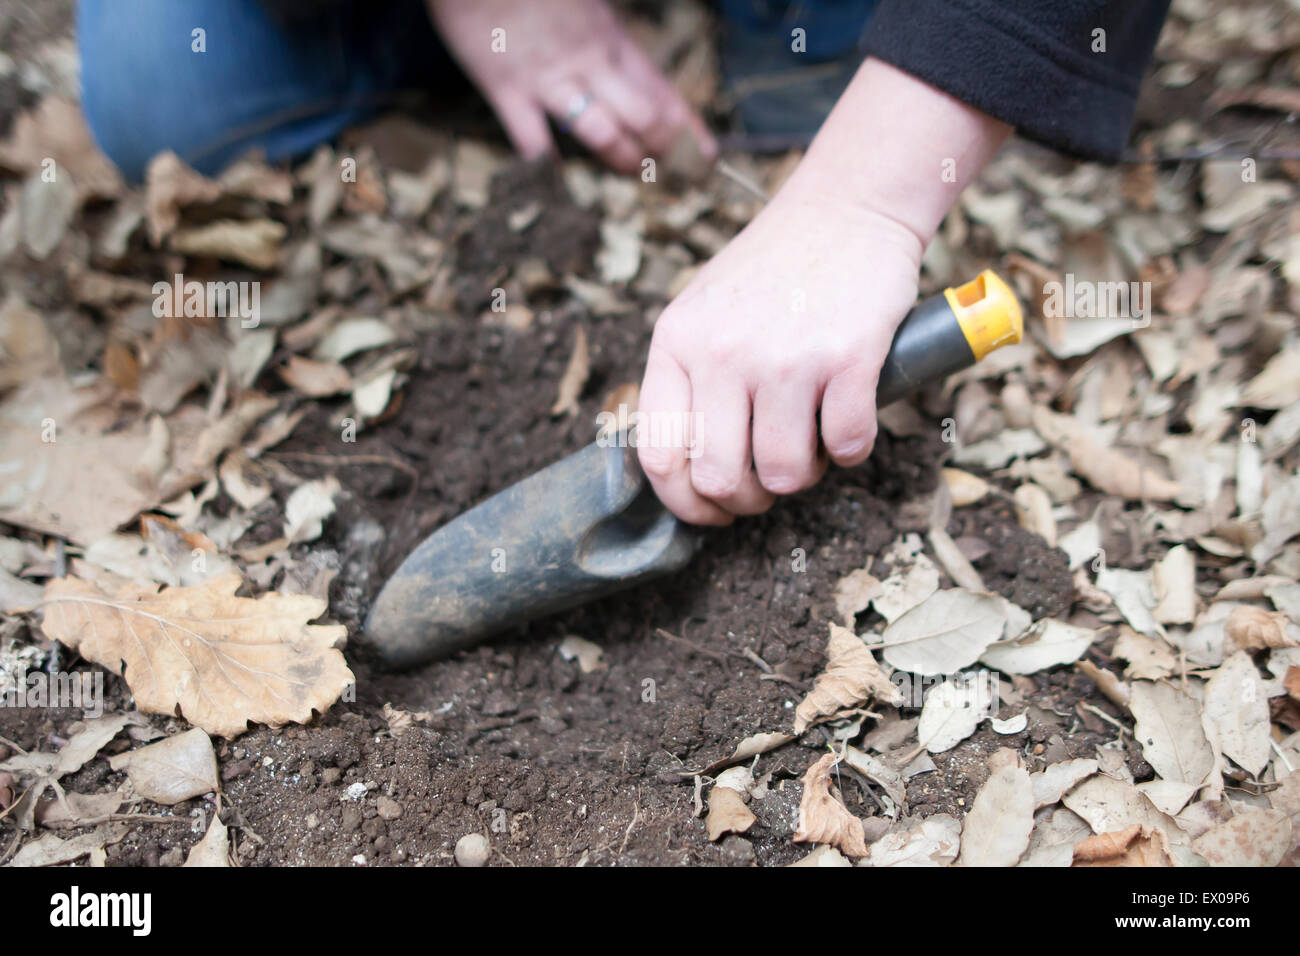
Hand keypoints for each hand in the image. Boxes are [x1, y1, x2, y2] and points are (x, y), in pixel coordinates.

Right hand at [426, 0, 714, 172]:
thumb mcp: (587, 6)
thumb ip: (607, 40)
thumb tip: (628, 76)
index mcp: (611, 40)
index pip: (660, 90)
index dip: (687, 127)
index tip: (705, 156)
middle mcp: (589, 63)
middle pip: (643, 117)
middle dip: (662, 148)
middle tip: (666, 171)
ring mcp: (550, 80)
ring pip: (602, 132)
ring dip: (621, 158)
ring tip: (630, 171)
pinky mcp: (507, 90)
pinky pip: (532, 139)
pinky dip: (545, 166)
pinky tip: (555, 183)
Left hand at [636, 181, 923, 524]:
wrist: (846, 207)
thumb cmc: (773, 271)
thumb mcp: (703, 312)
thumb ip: (686, 379)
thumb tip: (686, 472)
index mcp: (676, 343)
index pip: (658, 455)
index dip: (685, 504)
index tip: (712, 511)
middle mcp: (722, 352)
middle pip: (718, 479)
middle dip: (748, 499)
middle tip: (768, 480)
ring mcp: (784, 356)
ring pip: (784, 473)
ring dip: (803, 475)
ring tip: (810, 442)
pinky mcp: (848, 357)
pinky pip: (846, 446)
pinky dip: (850, 451)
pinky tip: (847, 421)